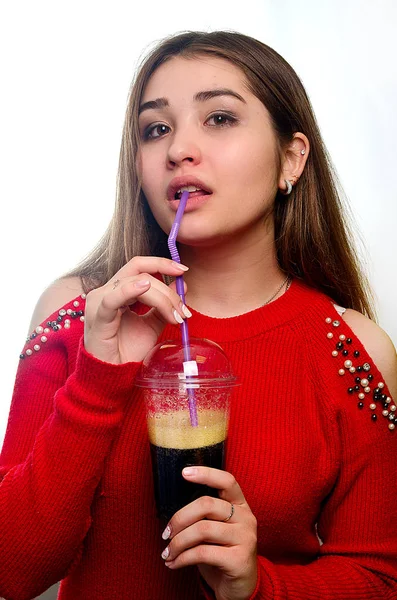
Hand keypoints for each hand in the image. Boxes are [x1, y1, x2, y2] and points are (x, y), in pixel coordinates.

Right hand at [84, 256, 190, 363]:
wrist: (113, 374)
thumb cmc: (127, 350)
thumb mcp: (152, 324)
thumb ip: (164, 305)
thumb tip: (182, 285)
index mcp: (118, 291)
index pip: (140, 267)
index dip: (161, 264)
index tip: (183, 271)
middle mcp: (107, 291)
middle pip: (141, 273)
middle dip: (167, 290)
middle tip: (183, 309)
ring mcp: (100, 301)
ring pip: (134, 283)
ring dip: (161, 298)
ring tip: (175, 315)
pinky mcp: (97, 315)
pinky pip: (113, 298)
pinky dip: (130, 290)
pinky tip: (145, 286)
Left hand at [161, 467, 257, 599]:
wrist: (240, 589)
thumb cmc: (222, 554)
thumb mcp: (216, 530)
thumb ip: (204, 516)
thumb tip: (173, 512)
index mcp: (240, 505)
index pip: (227, 481)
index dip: (206, 473)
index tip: (184, 472)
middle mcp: (246, 518)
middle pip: (207, 504)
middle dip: (180, 518)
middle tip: (165, 533)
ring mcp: (245, 538)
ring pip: (202, 529)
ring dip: (178, 542)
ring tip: (167, 552)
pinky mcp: (239, 560)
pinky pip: (202, 553)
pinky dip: (182, 558)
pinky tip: (174, 564)